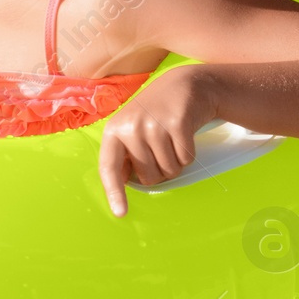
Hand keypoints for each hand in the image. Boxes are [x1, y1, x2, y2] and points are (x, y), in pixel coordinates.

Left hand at [98, 65, 218, 217]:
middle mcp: (130, 128)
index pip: (109, 168)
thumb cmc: (154, 114)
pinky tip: (184, 136)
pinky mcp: (178, 123)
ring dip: (175, 163)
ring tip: (171, 141)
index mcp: (114, 131)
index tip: (120, 213)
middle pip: (148, 177)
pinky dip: (189, 154)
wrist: (183, 85)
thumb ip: (124, 153)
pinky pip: (186, 159)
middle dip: (159, 171)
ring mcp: (154, 125)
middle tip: (161, 149)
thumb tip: (122, 184)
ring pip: (169, 170)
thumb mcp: (132, 128)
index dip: (114, 192)